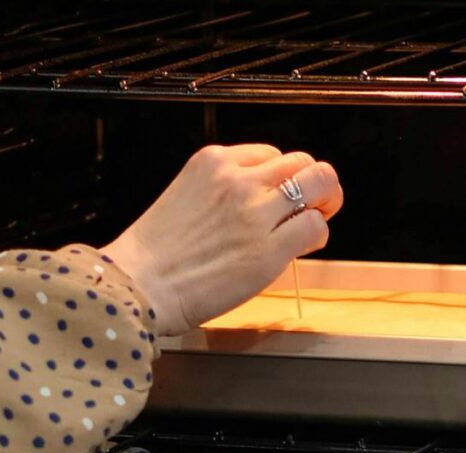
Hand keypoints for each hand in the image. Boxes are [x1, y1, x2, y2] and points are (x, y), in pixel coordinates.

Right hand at [103, 144, 342, 335]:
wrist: (139, 284)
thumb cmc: (155, 255)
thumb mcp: (186, 197)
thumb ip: (223, 192)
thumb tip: (260, 204)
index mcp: (214, 162)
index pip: (270, 154)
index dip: (281, 177)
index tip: (280, 197)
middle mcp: (238, 179)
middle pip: (303, 161)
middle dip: (314, 183)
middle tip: (315, 204)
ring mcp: (256, 212)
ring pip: (320, 183)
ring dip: (326, 201)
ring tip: (317, 219)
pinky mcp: (269, 248)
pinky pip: (316, 226)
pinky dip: (317, 235)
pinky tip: (303, 247)